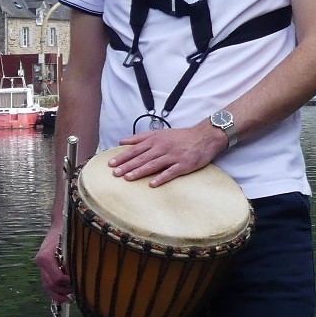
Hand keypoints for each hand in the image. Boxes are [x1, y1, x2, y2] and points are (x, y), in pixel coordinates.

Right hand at [35, 221, 71, 303]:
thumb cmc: (67, 232)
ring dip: (58, 294)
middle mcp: (41, 262)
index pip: (57, 279)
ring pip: (46, 285)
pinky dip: (53, 291)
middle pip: (50, 285)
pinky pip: (47, 282)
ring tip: (69, 299)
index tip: (78, 283)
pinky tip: (62, 297)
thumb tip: (76, 277)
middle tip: (76, 293)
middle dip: (63, 291)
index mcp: (45, 257)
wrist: (60, 223)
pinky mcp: (44, 265)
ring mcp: (41, 264)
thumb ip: (71, 262)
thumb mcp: (70, 246)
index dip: (68, 284)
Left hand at [108, 123, 225, 185]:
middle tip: (115, 173)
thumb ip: (140, 137)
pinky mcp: (184, 165)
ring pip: (153, 165)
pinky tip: (152, 184)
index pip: (135, 149)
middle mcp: (162, 148)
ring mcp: (173, 156)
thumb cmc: (180, 136)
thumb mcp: (160, 133)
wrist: (204, 136)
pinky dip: (161, 178)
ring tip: (128, 178)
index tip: (111, 164)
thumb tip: (122, 141)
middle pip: (142, 158)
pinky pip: (170, 172)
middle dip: (127, 165)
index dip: (123, 157)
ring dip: (140, 171)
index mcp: (155, 140)